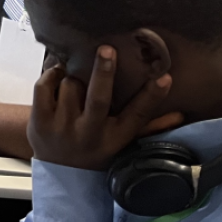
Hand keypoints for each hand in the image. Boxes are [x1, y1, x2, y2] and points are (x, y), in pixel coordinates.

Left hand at [27, 46, 182, 170]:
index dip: (152, 97)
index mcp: (114, 138)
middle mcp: (90, 133)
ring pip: (71, 85)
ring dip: (73, 75)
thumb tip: (181, 113)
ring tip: (76, 76)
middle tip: (108, 49)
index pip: (138, 117)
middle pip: (99, 99)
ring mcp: (63, 128)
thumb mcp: (122, 142)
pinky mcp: (40, 121)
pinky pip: (44, 86)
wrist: (58, 171)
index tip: (165, 77)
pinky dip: (51, 74)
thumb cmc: (95, 149)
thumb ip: (148, 126)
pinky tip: (58, 72)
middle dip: (104, 73)